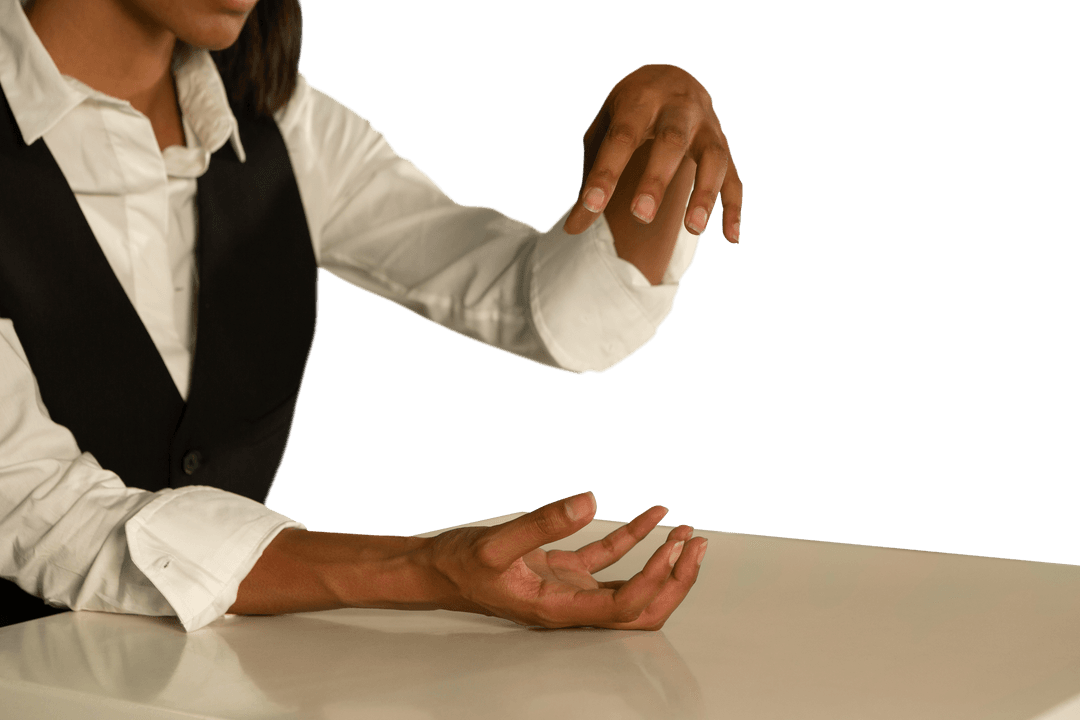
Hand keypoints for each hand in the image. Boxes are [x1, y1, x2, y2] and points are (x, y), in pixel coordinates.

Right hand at [425, 491, 706, 629]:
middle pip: (641, 609)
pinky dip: (634, 538)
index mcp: (560, 608)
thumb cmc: (459, 566)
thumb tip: (589, 501)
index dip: (654, 580)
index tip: (670, 548)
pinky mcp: (565, 569)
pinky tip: (652, 516)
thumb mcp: (496, 542)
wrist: (436, 569)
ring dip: (663, 564)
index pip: (625, 607)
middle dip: (675, 582)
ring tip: (687, 534)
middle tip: (696, 547)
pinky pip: (608, 557)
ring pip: (632, 587)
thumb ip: (542, 522)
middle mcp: (572, 604)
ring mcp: (571, 587)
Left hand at [564, 63, 742, 243]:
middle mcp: (678, 107)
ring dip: (704, 193)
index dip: (606, 173)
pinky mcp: (724, 145)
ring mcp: (707, 125)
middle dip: (656, 179)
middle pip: (670, 141)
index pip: (621, 137)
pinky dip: (733, 208)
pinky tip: (730, 238)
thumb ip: (590, 176)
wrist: (671, 77)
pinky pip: (735, 178)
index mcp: (639, 99)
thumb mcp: (603, 130)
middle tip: (640, 216)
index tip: (591, 207)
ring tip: (693, 230)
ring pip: (712, 158)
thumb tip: (574, 228)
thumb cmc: (627, 113)